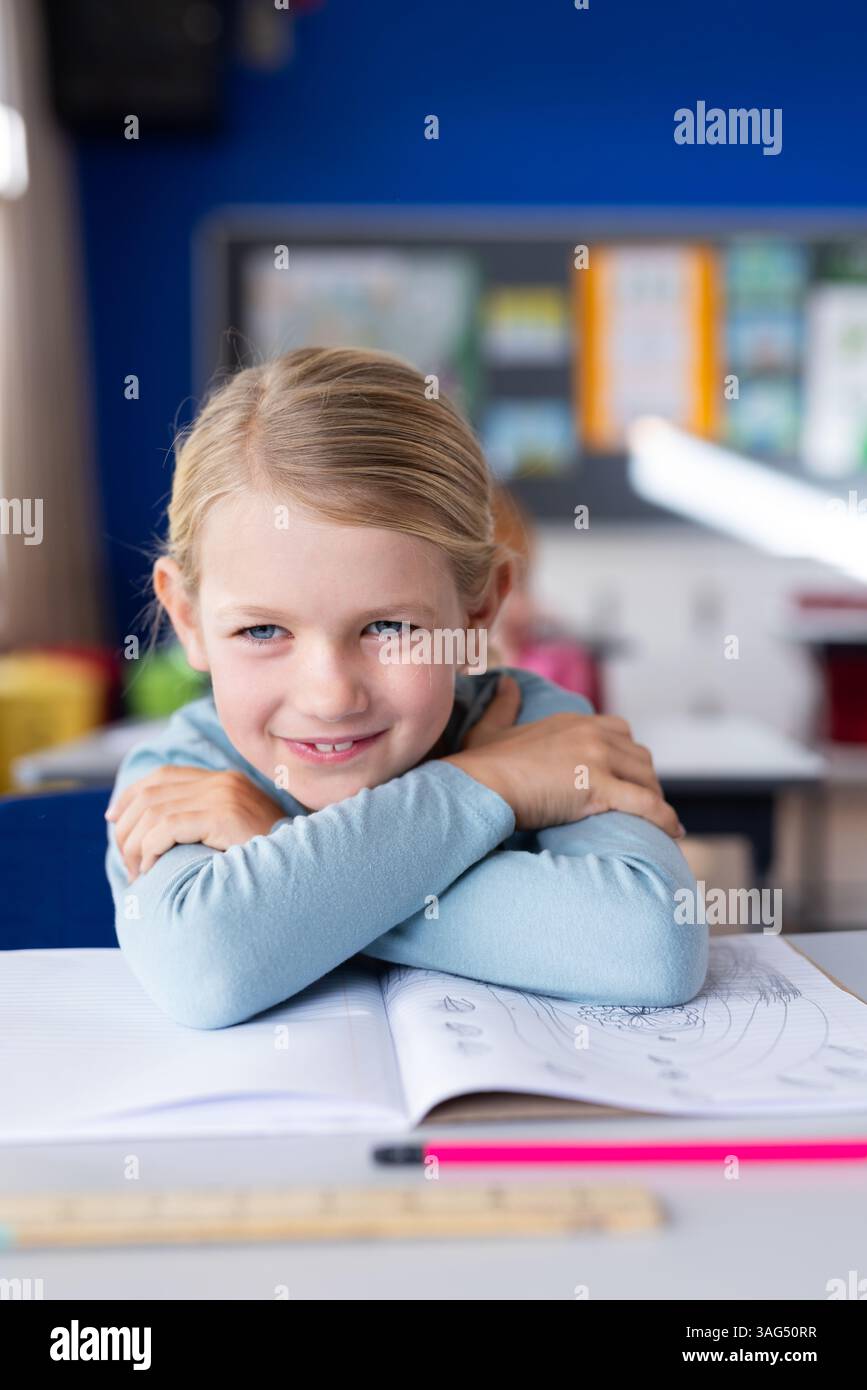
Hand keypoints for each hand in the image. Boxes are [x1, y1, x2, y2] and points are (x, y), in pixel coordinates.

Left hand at [105, 765, 285, 880]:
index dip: (131, 795)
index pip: (164, 776)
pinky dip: (149, 849)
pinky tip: (150, 870)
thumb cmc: (268, 863)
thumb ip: (204, 825)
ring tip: (137, 873)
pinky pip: (166, 826)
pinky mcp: (223, 814)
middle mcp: (223, 782)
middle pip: (151, 792)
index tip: (114, 819)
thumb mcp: (234, 836)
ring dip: (134, 845)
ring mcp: (224, 796)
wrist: (306, 871)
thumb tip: (158, 836)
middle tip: (125, 861)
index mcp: (225, 781)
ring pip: (153, 811)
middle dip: (126, 826)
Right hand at [442, 673, 683, 837]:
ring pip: (647, 777)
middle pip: (639, 756)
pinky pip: (646, 803)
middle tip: (643, 806)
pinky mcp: (600, 787)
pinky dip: (664, 817)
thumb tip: (505, 681)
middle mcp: (591, 734)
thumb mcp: (489, 728)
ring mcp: (598, 758)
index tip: (627, 777)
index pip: (620, 731)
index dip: (627, 756)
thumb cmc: (480, 765)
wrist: (479, 785)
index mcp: (572, 721)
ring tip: (656, 821)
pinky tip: (673, 831)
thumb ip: (503, 704)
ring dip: (655, 798)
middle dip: (644, 780)